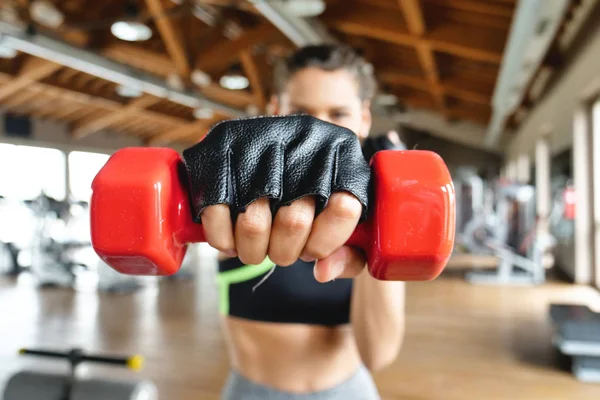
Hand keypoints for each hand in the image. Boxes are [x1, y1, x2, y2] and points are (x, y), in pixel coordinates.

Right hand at [181, 115, 370, 281]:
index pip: (345, 208)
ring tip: (255, 243)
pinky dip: (222, 238)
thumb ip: (349, 256)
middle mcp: (303, 140)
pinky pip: (217, 214)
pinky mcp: (220, 149)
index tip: (310, 249)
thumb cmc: (310, 191)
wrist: (265, 146)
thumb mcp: (343, 219)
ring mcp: (259, 141)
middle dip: (284, 251)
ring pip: (252, 223)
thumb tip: (323, 271)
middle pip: (294, 221)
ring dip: (252, 250)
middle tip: (278, 248)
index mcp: (342, 154)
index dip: (323, 242)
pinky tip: (231, 232)